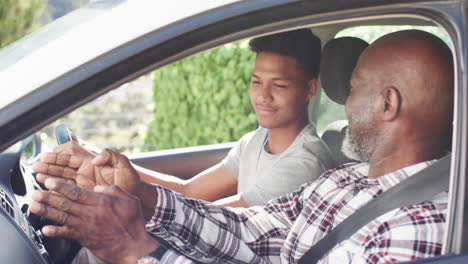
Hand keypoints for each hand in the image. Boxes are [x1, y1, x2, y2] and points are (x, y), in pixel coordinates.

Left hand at [30, 178, 158, 263]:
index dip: (61, 186)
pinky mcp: (85, 238)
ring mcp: (86, 226)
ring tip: (34, 206)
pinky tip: (45, 229)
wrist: (135, 247)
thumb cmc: (134, 224)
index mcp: (102, 201)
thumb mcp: (130, 200)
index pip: (76, 191)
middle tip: (35, 192)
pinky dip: (55, 232)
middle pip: (65, 203)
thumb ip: (114, 190)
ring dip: (46, 211)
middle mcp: (91, 213)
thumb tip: (98, 187)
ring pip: (62, 217)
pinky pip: (67, 234)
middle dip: (48, 197)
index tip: (49, 181)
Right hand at [33, 146, 140, 194]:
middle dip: (49, 164)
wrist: (135, 196)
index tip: (49, 155)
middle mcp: (85, 170)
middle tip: (36, 165)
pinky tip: (46, 188)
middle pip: (62, 164)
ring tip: (38, 175)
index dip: (60, 152)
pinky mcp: (83, 193)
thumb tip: (97, 157)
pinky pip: (66, 189)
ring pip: (61, 176)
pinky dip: (55, 188)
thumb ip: (111, 156)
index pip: (72, 152)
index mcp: (92, 161)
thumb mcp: (124, 164)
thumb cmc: (131, 179)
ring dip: (49, 175)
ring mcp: (82, 182)